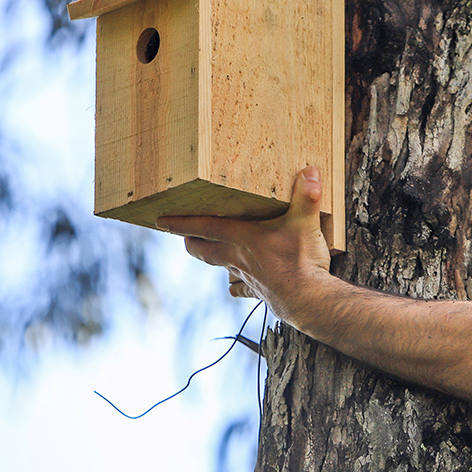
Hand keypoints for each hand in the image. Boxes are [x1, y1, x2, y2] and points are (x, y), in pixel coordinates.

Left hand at [156, 167, 332, 324]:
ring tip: (207, 252)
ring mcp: (247, 276)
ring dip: (212, 258)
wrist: (307, 299)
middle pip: (204, 250)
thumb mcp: (305, 222)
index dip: (182, 222)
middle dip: (191, 242)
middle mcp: (238, 257)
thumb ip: (306, 196)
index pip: (205, 226)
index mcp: (243, 237)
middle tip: (182, 237)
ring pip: (220, 266)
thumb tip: (310, 171)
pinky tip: (234, 284)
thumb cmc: (301, 261)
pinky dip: (237, 284)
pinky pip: (241, 287)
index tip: (161, 221)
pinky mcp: (258, 291)